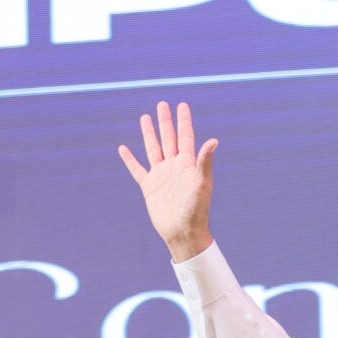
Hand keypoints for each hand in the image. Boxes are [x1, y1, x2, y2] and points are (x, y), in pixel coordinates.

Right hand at [117, 101, 215, 261]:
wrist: (183, 232)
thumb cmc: (196, 210)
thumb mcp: (201, 184)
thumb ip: (204, 162)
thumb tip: (213, 140)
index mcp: (188, 164)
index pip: (186, 137)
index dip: (184, 121)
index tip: (182, 105)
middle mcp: (174, 167)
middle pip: (168, 138)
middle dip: (166, 121)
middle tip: (162, 104)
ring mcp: (161, 176)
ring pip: (153, 149)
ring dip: (149, 133)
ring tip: (145, 117)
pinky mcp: (149, 187)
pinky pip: (137, 169)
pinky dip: (129, 159)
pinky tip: (123, 148)